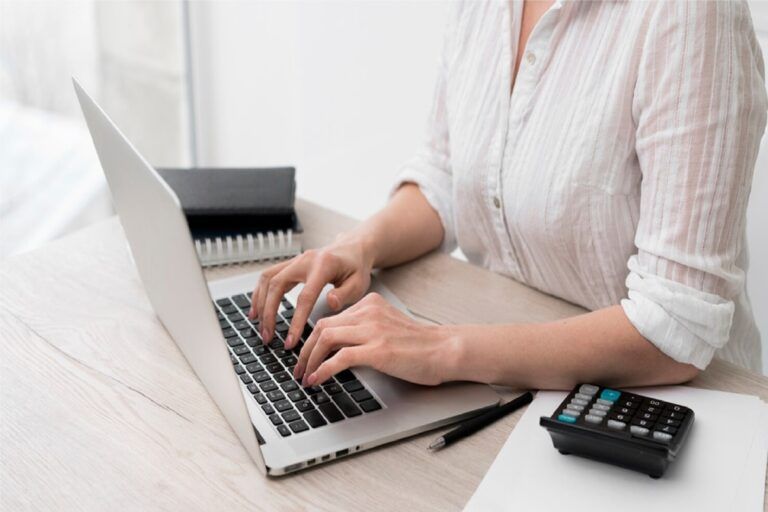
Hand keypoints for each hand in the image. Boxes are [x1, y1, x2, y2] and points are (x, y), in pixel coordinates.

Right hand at [248, 233, 374, 348]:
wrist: (353, 249)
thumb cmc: (356, 268)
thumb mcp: (359, 283)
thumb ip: (344, 295)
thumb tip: (330, 303)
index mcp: (324, 266)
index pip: (305, 297)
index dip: (296, 321)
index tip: (290, 341)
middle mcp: (305, 260)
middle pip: (277, 286)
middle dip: (269, 313)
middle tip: (268, 336)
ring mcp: (296, 260)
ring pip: (268, 279)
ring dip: (260, 303)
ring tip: (259, 325)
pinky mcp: (290, 264)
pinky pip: (268, 276)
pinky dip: (259, 292)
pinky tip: (257, 309)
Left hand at [293, 292, 457, 386]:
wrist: (445, 350)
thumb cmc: (421, 345)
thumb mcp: (388, 327)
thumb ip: (366, 329)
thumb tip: (340, 349)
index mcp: (370, 304)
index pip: (331, 318)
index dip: (312, 338)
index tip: (305, 355)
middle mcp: (369, 313)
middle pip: (322, 326)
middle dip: (305, 350)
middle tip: (298, 368)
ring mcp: (373, 330)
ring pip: (326, 338)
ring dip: (309, 360)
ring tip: (304, 376)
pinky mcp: (378, 350)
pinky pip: (340, 357)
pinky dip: (323, 369)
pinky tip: (317, 380)